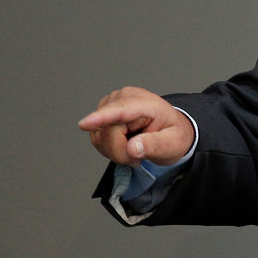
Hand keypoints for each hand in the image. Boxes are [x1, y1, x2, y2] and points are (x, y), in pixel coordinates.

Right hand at [78, 86, 193, 166]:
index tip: (84, 124)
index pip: (120, 110)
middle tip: (137, 158)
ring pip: (99, 137)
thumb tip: (132, 148)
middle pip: (108, 132)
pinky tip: (124, 146)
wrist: (170, 131)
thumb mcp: (173, 143)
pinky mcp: (103, 115)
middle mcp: (124, 99)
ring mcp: (111, 106)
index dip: (101, 118)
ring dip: (114, 151)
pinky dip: (109, 148)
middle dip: (120, 152)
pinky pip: (97, 138)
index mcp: (145, 103)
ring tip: (134, 149)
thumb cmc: (173, 134)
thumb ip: (155, 145)